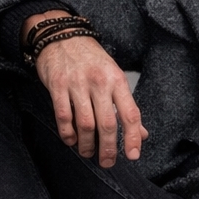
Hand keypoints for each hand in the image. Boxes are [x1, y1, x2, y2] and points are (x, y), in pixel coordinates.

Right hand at [27, 10, 146, 167]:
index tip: (133, 155)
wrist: (62, 36)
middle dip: (108, 148)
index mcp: (118, 81)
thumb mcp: (114, 77)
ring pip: (85, 123)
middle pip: (107, 123)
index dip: (133, 137)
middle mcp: (99, 83)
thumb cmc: (92, 60)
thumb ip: (126, 106)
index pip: (130, 114)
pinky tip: (71, 141)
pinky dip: (67, 133)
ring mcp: (77, 84)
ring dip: (87, 144)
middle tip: (107, 162)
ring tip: (88, 153)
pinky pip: (63, 116)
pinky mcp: (57, 86)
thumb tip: (141, 134)